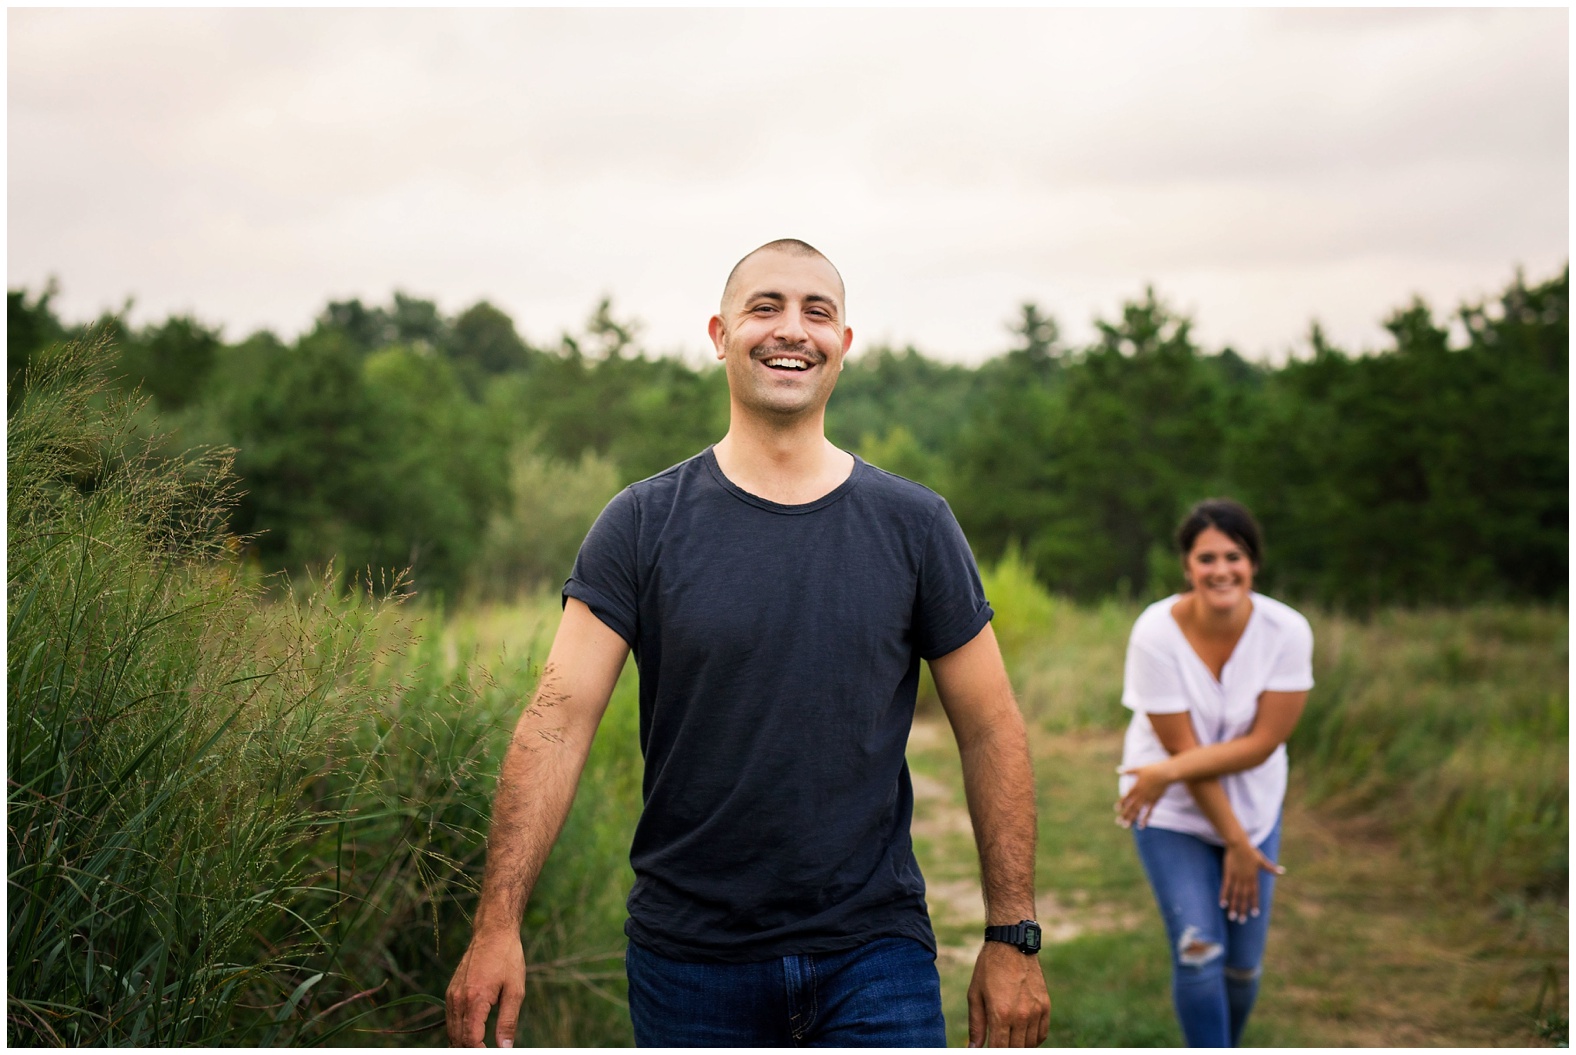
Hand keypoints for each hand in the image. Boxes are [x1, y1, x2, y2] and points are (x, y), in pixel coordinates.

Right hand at [446, 926, 526, 1046]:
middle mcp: (458, 999)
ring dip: (463, 1043)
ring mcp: (452, 995)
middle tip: (487, 1049)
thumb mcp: (515, 990)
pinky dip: (458, 1031)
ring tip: (481, 1046)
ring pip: (451, 1031)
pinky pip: (450, 1019)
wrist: (493, 933)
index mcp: (475, 999)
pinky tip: (472, 1034)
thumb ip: (508, 1021)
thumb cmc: (507, 959)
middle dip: (470, 1049)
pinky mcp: (451, 991)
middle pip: (458, 1039)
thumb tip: (505, 1047)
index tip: (492, 1053)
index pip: (471, 1040)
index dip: (480, 1052)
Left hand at [966, 940, 1050, 1046]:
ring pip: (1030, 1044)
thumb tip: (973, 1048)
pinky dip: (1033, 1040)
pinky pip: (1042, 1033)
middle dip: (1005, 1049)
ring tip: (1009, 1039)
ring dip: (1019, 1046)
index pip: (999, 1049)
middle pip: (1016, 1049)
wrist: (1011, 945)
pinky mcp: (1045, 1005)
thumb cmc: (989, 969)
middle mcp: (1021, 1015)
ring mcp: (1036, 1011)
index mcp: (1000, 1013)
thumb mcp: (975, 995)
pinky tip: (1022, 1035)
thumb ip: (976, 1025)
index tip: (989, 1049)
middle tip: (998, 1043)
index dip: (992, 1053)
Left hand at [1115, 761, 1175, 828]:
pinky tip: (1141, 825)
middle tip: (1118, 822)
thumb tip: (1117, 770)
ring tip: (1126, 826)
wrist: (1166, 773)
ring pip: (1137, 810)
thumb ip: (1128, 771)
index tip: (1116, 809)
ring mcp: (1147, 798)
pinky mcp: (1154, 801)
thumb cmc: (1152, 769)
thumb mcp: (1139, 769)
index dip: (1121, 803)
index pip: (1126, 797)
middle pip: (1130, 806)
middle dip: (1124, 814)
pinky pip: (1149, 812)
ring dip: (1131, 818)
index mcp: (1136, 787)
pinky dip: (1144, 819)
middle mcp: (1140, 794)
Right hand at [1219, 841, 1283, 923]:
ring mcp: (1236, 878)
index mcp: (1253, 878)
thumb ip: (1270, 868)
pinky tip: (1222, 904)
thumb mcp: (1262, 860)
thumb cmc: (1250, 851)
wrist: (1238, 843)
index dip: (1254, 904)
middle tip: (1241, 921)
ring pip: (1234, 895)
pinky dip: (1224, 895)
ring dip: (1233, 906)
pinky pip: (1225, 887)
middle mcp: (1245, 880)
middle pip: (1243, 897)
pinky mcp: (1228, 874)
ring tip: (1231, 917)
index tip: (1255, 914)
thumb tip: (1282, 871)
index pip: (1254, 894)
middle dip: (1242, 909)